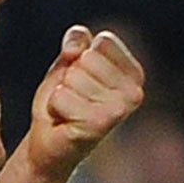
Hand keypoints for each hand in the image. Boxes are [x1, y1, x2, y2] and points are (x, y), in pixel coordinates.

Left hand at [23, 25, 143, 178]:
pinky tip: (64, 121)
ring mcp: (121, 109)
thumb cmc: (62, 101)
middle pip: (87, 58)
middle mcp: (135, 92)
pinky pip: (62, 96)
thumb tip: (77, 45)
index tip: (80, 79)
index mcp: (134, 74)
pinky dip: (55, 107)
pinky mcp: (100, 123)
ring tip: (68, 111)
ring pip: (73, 77)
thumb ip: (78, 40)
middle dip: (69, 77)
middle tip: (72, 99)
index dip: (79, 56)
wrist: (48, 142)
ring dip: (62, 93)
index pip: (102, 41)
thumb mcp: (69, 62)